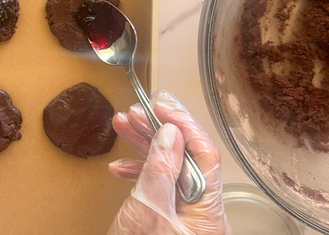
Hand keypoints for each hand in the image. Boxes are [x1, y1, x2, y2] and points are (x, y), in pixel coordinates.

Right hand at [107, 92, 230, 234]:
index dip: (184, 125)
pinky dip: (138, 174)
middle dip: (159, 132)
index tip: (162, 105)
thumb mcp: (148, 212)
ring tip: (123, 126)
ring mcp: (185, 218)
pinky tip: (120, 169)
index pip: (204, 154)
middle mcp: (202, 213)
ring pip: (169, 170)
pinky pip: (159, 188)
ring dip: (144, 146)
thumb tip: (171, 134)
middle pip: (186, 159)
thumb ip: (160, 171)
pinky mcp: (169, 222)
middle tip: (136, 112)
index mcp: (208, 211)